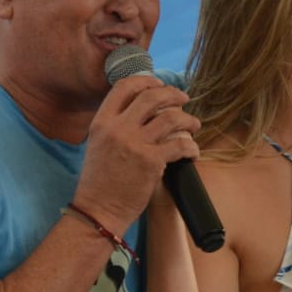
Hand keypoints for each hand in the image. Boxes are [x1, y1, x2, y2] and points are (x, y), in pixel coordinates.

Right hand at [74, 76, 199, 234]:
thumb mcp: (98, 145)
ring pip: (171, 118)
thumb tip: (143, 111)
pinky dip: (191, 147)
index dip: (146, 81)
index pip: (124, 87)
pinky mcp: (152, 162)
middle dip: (173, 94)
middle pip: (152, 96)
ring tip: (193, 126)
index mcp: (101, 122)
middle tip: (184, 99)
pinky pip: (180, 144)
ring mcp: (135, 144)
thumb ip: (115, 125)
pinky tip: (193, 152)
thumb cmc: (99, 182)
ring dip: (188, 119)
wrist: (98, 211)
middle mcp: (118, 129)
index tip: (160, 85)